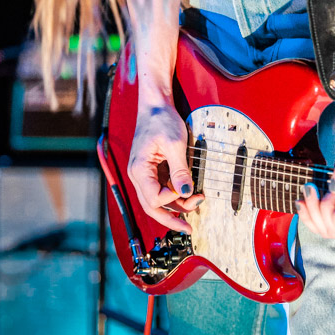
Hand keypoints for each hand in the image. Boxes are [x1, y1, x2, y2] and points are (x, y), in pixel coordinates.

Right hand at [128, 99, 202, 232]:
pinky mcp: (152, 171)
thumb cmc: (161, 120)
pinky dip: (175, 195)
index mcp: (139, 170)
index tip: (189, 190)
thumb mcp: (175, 144)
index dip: (172, 200)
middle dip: (171, 218)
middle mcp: (138, 175)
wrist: (155, 105)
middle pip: (151, 206)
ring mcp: (144, 174)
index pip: (153, 198)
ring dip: (176, 206)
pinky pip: (162, 189)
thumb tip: (186, 192)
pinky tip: (189, 196)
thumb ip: (180, 170)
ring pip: (157, 200)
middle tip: (189, 229)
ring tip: (197, 204)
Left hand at [295, 125, 334, 243]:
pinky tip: (300, 200)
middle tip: (319, 186)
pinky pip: (315, 224)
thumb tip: (334, 184)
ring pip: (321, 228)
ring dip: (311, 209)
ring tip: (309, 188)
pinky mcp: (332, 219)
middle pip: (333, 230)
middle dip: (323, 207)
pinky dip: (305, 213)